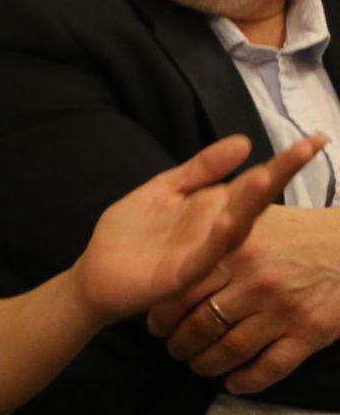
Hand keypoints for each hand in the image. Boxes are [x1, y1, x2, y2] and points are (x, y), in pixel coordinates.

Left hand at [72, 134, 321, 326]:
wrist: (99, 273)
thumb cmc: (134, 232)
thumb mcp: (167, 189)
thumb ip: (202, 168)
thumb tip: (244, 141)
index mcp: (215, 209)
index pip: (253, 182)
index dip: (283, 162)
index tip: (315, 139)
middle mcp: (216, 232)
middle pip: (252, 202)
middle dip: (277, 176)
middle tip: (306, 151)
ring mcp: (203, 254)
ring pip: (234, 229)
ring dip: (249, 205)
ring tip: (266, 178)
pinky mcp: (183, 275)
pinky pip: (204, 256)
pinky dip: (216, 240)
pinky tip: (227, 221)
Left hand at [147, 188, 339, 393]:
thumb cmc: (294, 232)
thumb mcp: (249, 219)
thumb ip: (212, 235)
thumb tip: (166, 251)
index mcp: (234, 253)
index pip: (182, 291)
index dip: (162, 315)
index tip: (154, 325)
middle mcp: (255, 284)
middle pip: (203, 324)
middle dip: (180, 344)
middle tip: (173, 349)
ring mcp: (283, 311)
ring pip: (232, 350)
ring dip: (207, 364)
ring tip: (197, 366)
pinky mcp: (311, 334)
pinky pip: (272, 367)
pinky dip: (248, 381)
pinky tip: (233, 385)